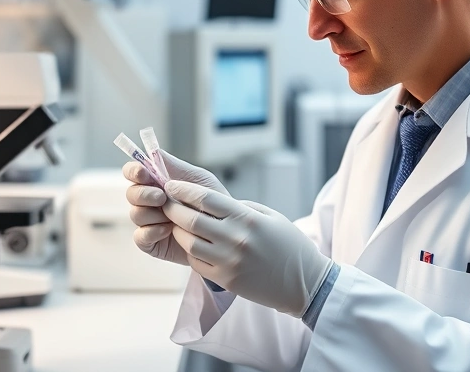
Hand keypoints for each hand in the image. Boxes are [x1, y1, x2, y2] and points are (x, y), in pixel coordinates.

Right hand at [124, 151, 229, 265]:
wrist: (224, 229)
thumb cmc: (213, 202)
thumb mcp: (198, 179)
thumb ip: (175, 165)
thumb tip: (154, 151)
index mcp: (157, 183)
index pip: (134, 173)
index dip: (133, 171)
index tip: (143, 173)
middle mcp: (149, 202)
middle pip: (131, 194)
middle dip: (143, 193)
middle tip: (161, 196)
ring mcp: (149, 222)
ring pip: (135, 214)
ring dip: (151, 213)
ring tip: (172, 215)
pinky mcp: (151, 242)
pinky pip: (140, 236)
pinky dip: (151, 232)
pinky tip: (167, 230)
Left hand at [162, 180, 332, 316]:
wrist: (305, 283)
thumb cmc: (289, 246)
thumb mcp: (270, 216)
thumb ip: (241, 208)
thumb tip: (212, 202)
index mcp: (246, 218)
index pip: (205, 199)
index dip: (183, 190)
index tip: (171, 186)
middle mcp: (235, 238)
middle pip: (190, 219)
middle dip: (173, 209)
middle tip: (164, 203)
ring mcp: (229, 261)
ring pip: (188, 242)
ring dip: (177, 231)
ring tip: (175, 224)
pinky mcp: (226, 280)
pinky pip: (196, 263)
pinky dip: (190, 252)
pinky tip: (191, 245)